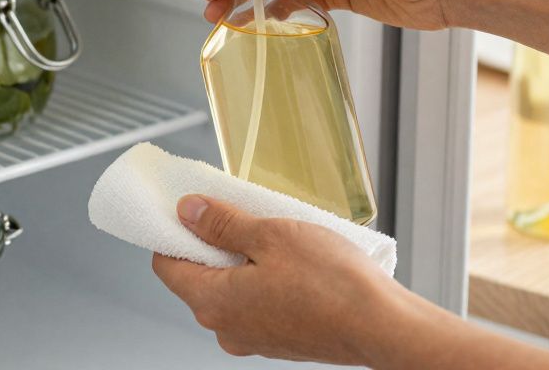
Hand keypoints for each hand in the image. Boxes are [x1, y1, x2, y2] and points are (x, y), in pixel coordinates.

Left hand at [151, 195, 405, 364]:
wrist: (382, 325)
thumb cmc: (331, 283)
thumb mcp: (269, 235)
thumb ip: (221, 223)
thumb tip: (187, 212)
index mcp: (213, 303)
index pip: (166, 264)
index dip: (173, 232)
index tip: (189, 208)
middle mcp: (226, 329)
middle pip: (197, 276)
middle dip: (212, 243)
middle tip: (238, 213)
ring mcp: (252, 339)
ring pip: (229, 289)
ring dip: (242, 260)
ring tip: (273, 236)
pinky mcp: (278, 340)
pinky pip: (255, 303)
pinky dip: (263, 280)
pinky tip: (291, 262)